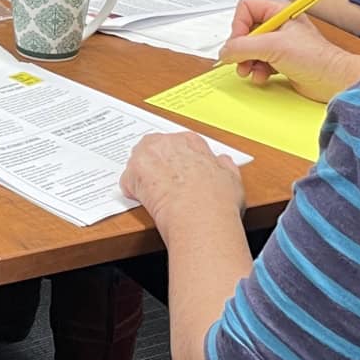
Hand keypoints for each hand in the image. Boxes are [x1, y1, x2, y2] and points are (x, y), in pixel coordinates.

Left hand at [119, 132, 244, 227]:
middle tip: (164, 185)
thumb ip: (225, 166)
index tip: (177, 173)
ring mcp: (148, 156)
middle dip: (156, 164)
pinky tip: (146, 202)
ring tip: (156, 196)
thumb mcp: (232, 179)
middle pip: (154, 148)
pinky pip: (127, 181)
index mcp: (191, 141)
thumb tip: (223, 162)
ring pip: (138, 162)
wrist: (200, 217)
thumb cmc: (217, 202)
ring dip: (143, 177)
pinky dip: (133, 192)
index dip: (176, 161)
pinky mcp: (133, 173)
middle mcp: (168, 143)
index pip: (177, 144)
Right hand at [219, 0, 359, 103]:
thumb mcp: (273, 47)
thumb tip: (224, 51)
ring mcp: (278, 43)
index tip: (238, 42)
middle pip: (245, 31)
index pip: (246, 9)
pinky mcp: (280, 60)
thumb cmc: (315, 57)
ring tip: (249, 70)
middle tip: (240, 59)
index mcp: (278, 12)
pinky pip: (258, 62)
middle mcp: (277, 25)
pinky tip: (262, 76)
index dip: (238, 26)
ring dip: (246, 62)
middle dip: (240, 48)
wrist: (332, 80)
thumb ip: (243, 47)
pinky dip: (256, 70)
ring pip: (249, 49)